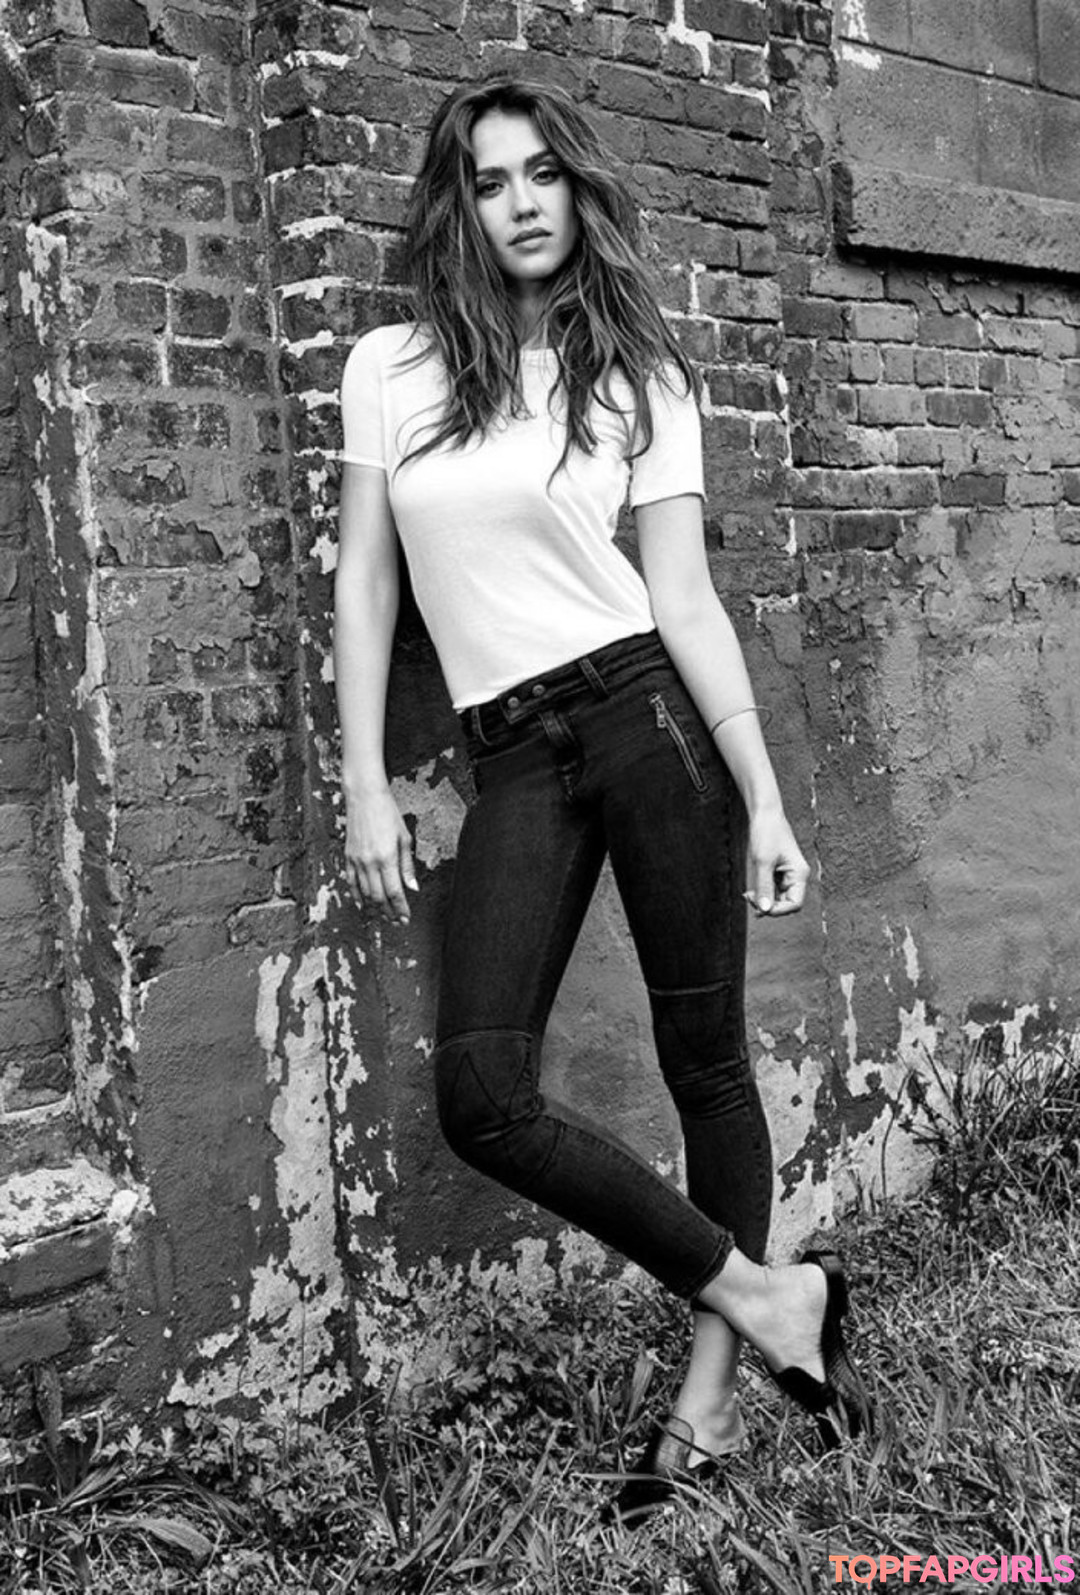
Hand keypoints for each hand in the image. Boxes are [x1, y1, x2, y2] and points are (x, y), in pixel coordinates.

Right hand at [343, 787, 417, 924]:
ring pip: (365, 892)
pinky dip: (357, 896)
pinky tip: (363, 904)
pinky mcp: (348, 856)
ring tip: (385, 915)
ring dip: (375, 907)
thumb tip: (412, 887)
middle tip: (397, 921)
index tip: (405, 919)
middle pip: (379, 897)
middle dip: (389, 912)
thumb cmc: (388, 814)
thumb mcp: (405, 838)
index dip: (400, 908)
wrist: (364, 797)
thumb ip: (407, 866)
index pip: (394, 892)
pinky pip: (351, 882)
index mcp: (387, 857)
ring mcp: (357, 860)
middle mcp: (370, 862)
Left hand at [744, 807, 809, 917]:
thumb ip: (764, 887)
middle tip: (749, 899)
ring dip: (764, 901)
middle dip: (769, 906)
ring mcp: (786, 874)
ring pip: (777, 898)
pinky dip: (761, 893)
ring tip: (748, 896)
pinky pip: (771, 890)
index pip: (795, 903)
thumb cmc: (766, 833)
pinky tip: (750, 893)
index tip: (761, 909)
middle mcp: (795, 876)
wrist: (764, 813)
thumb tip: (764, 910)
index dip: (779, 910)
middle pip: (786, 903)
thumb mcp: (762, 861)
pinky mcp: (777, 871)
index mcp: (799, 874)